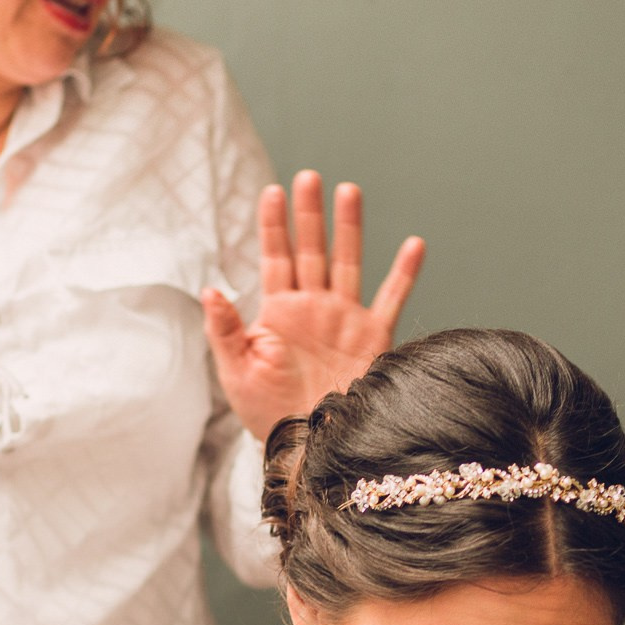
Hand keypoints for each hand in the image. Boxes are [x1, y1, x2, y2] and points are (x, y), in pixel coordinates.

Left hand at [204, 170, 425, 439]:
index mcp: (278, 312)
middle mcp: (312, 308)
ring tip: (349, 191)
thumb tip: (210, 288)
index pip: (275, 257)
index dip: (273, 224)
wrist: (308, 447)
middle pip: (311, 249)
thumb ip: (223, 329)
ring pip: (348, 262)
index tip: (272, 191)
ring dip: (349, 228)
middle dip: (309, 214)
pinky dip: (404, 273)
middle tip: (309, 177)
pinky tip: (414, 244)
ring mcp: (344, 319)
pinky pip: (391, 299)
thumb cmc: (267, 414)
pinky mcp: (372, 338)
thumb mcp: (235, 371)